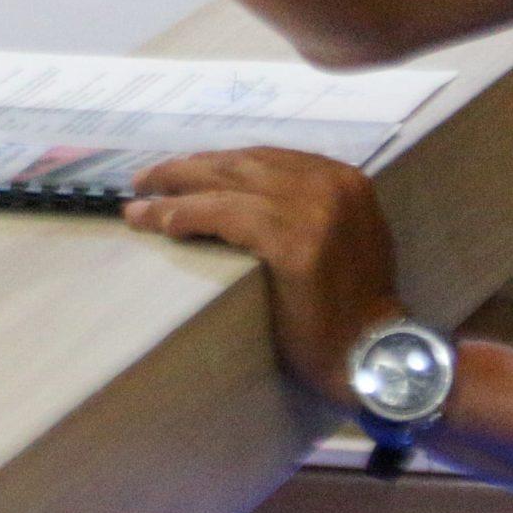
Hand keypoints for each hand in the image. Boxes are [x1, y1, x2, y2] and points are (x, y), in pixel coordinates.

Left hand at [124, 148, 404, 403]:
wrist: (372, 355)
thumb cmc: (351, 309)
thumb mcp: (340, 238)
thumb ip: (305, 209)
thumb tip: (243, 197)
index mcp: (343, 179)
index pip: (265, 158)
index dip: (218, 161)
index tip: (182, 168)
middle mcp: (330, 185)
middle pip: (241, 164)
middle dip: (188, 169)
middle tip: (146, 179)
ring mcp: (314, 210)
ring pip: (226, 186)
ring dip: (175, 192)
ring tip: (140, 203)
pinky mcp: (293, 242)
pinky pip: (223, 215)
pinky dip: (185, 215)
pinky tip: (159, 222)